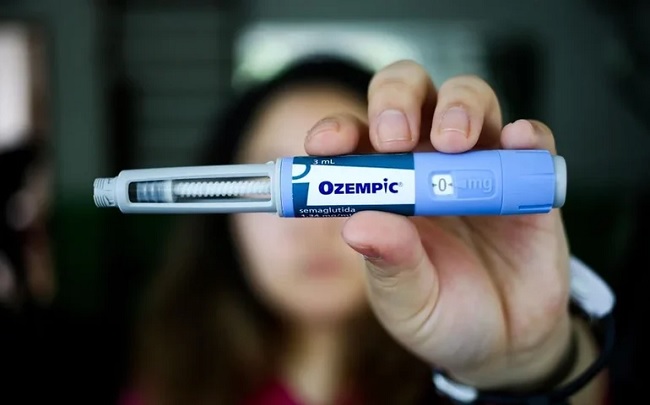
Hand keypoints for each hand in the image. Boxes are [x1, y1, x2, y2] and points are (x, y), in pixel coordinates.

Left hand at [304, 60, 572, 389]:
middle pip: (408, 95)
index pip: (354, 138)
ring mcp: (479, 164)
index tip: (326, 145)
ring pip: (468, 98)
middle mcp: (428, 164)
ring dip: (458, 106)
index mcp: (385, 188)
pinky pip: (531, 140)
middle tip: (396, 137)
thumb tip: (358, 225)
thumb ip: (389, 265)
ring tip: (455, 143)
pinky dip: (525, 133)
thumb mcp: (407, 303)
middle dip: (397, 100)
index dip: (337, 131)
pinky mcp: (527, 178)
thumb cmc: (442, 315)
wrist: (505, 344)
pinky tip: (517, 141)